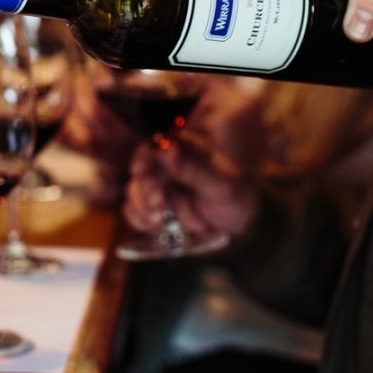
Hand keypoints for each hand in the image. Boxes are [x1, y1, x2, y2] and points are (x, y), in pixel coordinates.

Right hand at [122, 77, 266, 237]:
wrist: (238, 230)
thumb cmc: (235, 199)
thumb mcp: (221, 186)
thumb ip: (194, 169)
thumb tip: (166, 149)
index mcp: (186, 149)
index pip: (155, 142)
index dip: (145, 157)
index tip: (143, 172)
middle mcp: (168, 164)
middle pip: (140, 167)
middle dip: (144, 188)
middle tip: (158, 204)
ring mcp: (159, 186)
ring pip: (134, 189)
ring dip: (142, 206)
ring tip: (159, 220)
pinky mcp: (152, 207)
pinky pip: (133, 210)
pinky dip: (140, 219)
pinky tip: (154, 226)